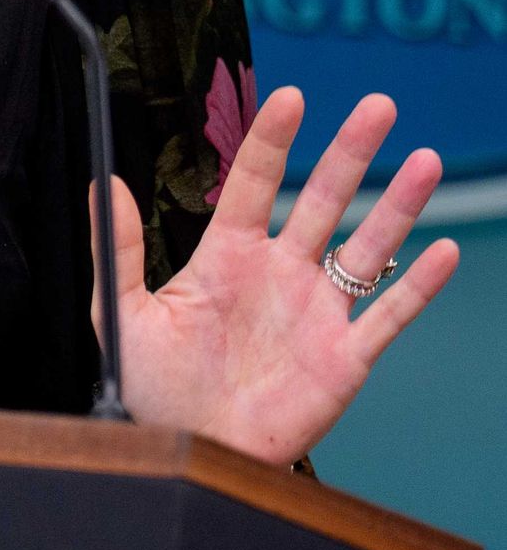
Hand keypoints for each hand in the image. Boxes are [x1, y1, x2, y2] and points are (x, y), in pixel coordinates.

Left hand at [89, 88, 459, 464]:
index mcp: (228, 254)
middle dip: (350, 152)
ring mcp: (316, 312)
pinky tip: (442, 250)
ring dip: (397, 205)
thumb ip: (116, 247)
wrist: (188, 453)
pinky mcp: (343, 358)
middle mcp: (279, 272)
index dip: (273, 139)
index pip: (256, 181)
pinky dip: (417, 284)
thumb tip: (106, 181)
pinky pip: (387, 315)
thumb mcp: (123, 313)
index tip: (292, 97)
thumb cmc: (153, 390)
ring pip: (366, 246)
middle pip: (323, 198)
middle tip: (377, 106)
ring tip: (424, 160)